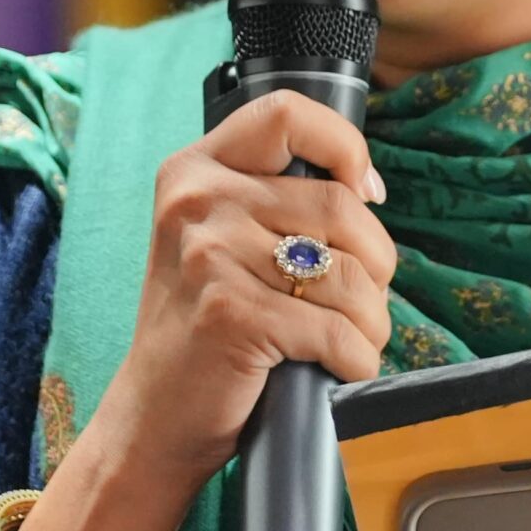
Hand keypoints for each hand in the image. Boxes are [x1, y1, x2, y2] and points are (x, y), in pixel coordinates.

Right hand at [108, 88, 397, 489]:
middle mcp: (197, 201)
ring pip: (350, 274)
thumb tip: (366, 185)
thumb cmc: (204, 327)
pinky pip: (337, 331)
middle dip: (377, 262)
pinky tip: (339, 368)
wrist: (153, 416)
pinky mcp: (232, 316)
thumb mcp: (217, 238)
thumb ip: (272, 200)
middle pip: (341, 205)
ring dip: (373, 320)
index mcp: (194, 170)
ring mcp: (210, 257)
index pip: (288, 114)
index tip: (364, 192)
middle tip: (364, 299)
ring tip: (355, 339)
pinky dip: (356, 359)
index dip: (344, 146)